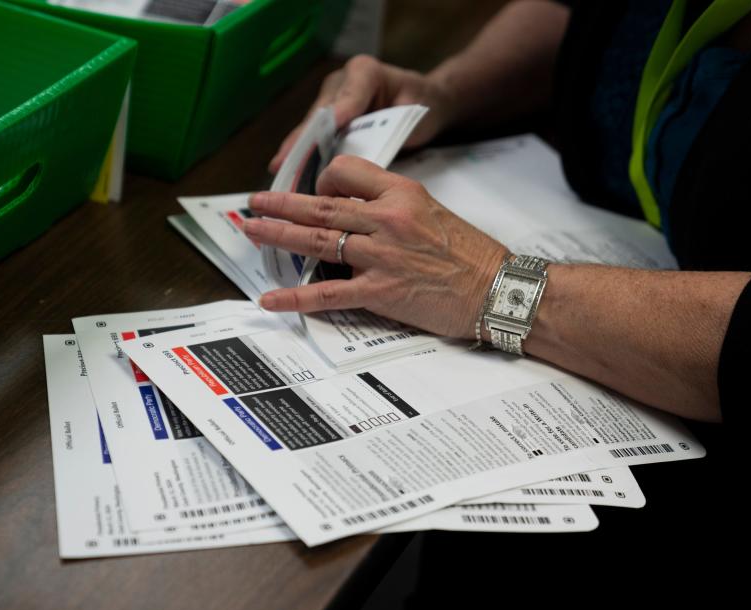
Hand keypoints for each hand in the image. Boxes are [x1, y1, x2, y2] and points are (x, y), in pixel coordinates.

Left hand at [243, 156, 509, 338]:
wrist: (499, 289)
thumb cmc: (470, 254)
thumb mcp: (430, 211)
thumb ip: (391, 207)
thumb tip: (353, 214)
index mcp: (401, 193)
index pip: (346, 171)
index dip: (323, 180)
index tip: (315, 192)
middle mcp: (387, 219)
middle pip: (321, 205)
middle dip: (281, 203)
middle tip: (254, 202)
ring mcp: (382, 256)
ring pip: (317, 242)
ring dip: (278, 236)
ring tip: (251, 232)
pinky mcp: (380, 292)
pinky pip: (327, 293)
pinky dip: (295, 296)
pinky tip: (271, 298)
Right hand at [269, 55, 456, 172]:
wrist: (427, 103)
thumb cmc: (422, 105)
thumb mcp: (415, 109)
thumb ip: (392, 123)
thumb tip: (366, 148)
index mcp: (364, 72)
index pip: (345, 97)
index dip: (331, 118)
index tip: (318, 137)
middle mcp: (341, 82)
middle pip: (317, 116)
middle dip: (300, 142)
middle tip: (283, 163)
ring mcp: (331, 100)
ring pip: (309, 129)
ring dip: (294, 152)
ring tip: (279, 174)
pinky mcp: (328, 120)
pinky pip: (312, 139)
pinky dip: (301, 157)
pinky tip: (288, 175)